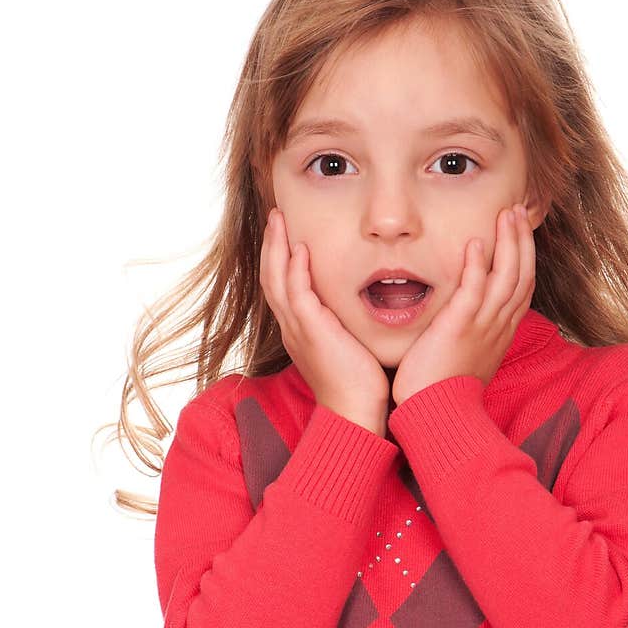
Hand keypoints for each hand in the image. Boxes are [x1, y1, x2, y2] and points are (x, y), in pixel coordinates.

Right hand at [260, 208, 390, 432]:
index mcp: (299, 331)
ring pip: (276, 279)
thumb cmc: (357, 385)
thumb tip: (355, 311)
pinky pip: (296, 293)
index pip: (281, 286)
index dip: (279, 258)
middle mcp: (291, 328)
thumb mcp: (346, 348)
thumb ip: (343, 326)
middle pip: (270, 277)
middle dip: (271, 244)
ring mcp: (298, 329)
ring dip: (277, 247)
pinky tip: (300, 248)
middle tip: (276, 216)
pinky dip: (295, 269)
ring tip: (280, 219)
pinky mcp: (311, 331)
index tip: (286, 233)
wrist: (354, 412)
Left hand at [391, 202, 535, 405]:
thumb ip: (472, 333)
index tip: (520, 233)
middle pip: (522, 274)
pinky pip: (475, 289)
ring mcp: (483, 326)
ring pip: (507, 276)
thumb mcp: (469, 358)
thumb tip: (466, 319)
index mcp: (501, 332)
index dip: (525, 257)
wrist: (439, 415)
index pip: (523, 287)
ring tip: (505, 214)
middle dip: (522, 240)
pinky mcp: (461, 327)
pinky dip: (478, 264)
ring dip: (508, 242)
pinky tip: (476, 243)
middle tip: (516, 211)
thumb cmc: (445, 391)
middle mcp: (499, 326)